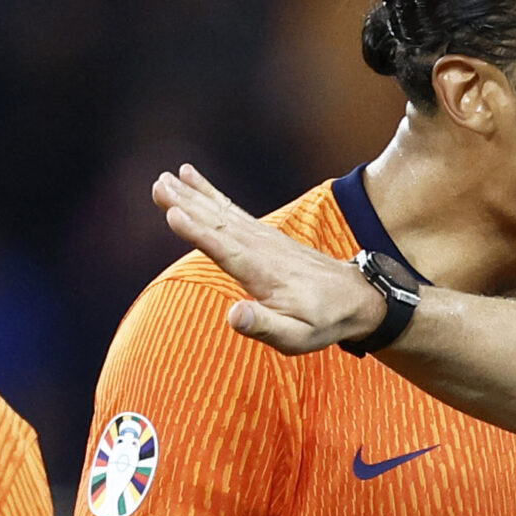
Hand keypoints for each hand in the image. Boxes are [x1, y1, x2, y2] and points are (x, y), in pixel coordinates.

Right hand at [152, 164, 384, 354]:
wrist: (357, 298)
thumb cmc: (323, 322)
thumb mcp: (297, 336)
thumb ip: (264, 326)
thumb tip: (232, 315)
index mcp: (264, 274)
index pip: (227, 250)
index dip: (199, 233)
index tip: (173, 213)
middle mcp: (262, 250)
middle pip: (219, 224)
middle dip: (188, 205)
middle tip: (158, 185)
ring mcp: (264, 239)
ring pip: (223, 213)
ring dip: (193, 196)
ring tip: (165, 179)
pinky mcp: (264, 235)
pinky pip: (232, 211)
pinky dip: (211, 194)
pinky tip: (192, 179)